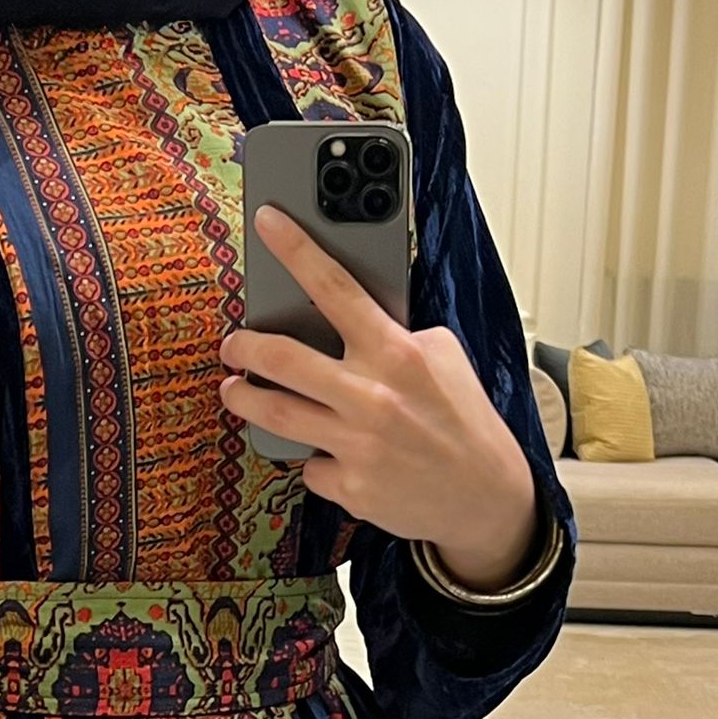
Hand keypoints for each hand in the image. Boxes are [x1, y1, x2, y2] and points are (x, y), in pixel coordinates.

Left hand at [220, 204, 539, 591]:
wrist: (485, 496)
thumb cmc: (463, 421)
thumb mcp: (443, 358)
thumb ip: (397, 334)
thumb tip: (353, 319)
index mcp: (397, 353)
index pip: (337, 288)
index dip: (296, 250)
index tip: (267, 221)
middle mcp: (372, 397)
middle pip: (283, 359)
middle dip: (245, 346)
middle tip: (232, 344)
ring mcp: (357, 445)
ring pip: (276, 415)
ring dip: (244, 399)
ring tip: (235, 390)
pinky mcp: (350, 486)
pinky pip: (310, 464)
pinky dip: (316, 457)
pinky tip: (331, 454)